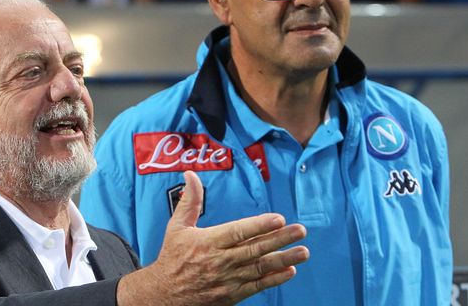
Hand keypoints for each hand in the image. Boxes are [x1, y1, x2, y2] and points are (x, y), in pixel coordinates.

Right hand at [118, 171, 308, 305]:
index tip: (279, 218)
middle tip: (301, 231)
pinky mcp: (232, 295)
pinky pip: (257, 286)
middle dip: (280, 239)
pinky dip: (274, 279)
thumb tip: (190, 174)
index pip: (238, 232)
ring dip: (284, 259)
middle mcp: (220, 261)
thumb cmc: (172, 258)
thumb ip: (189, 201)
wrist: (164, 296)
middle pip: (255, 249)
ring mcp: (228, 280)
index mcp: (208, 242)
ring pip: (260, 268)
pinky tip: (289, 271)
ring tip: (303, 252)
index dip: (259, 225)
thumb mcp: (177, 227)